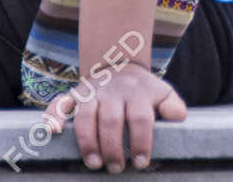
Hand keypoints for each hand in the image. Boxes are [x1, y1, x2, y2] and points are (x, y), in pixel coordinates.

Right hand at [44, 61, 186, 172]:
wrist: (119, 63)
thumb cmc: (143, 90)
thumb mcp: (162, 92)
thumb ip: (172, 106)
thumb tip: (178, 119)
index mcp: (138, 92)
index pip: (140, 118)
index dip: (141, 142)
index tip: (140, 162)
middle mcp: (113, 91)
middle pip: (111, 121)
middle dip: (113, 148)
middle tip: (116, 169)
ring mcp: (92, 92)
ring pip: (86, 116)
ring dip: (88, 142)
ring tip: (94, 163)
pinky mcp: (74, 94)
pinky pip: (60, 103)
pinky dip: (54, 116)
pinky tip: (53, 132)